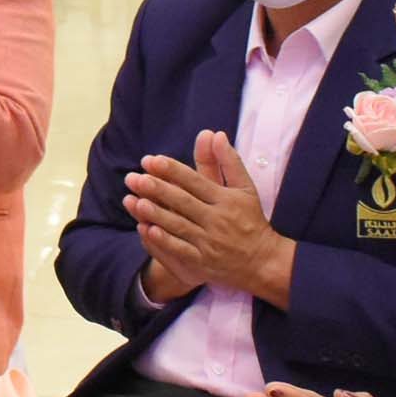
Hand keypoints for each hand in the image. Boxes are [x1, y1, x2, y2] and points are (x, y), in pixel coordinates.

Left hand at [123, 132, 292, 305]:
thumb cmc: (251, 219)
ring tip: (133, 200)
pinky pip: (181, 251)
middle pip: (182, 201)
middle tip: (132, 178)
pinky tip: (146, 229)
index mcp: (226, 199)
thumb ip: (229, 161)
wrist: (263, 262)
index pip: (194, 181)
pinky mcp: (204, 262)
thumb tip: (216, 134)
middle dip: (156, 188)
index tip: (149, 160)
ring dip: (155, 213)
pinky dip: (164, 241)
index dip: (171, 170)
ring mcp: (210, 242)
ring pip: (178, 225)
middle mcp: (217, 219)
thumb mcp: (246, 188)